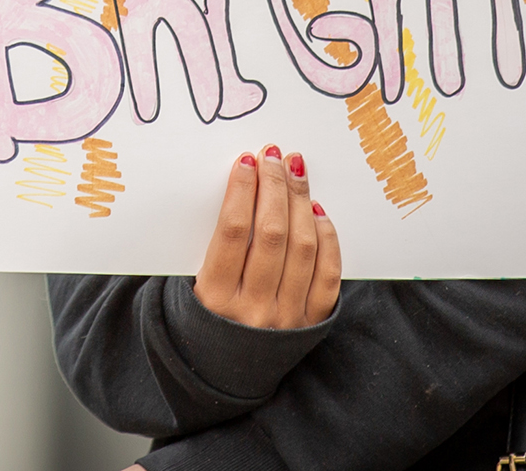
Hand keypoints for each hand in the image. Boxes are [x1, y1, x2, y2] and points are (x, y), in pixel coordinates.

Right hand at [193, 145, 340, 328]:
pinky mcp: (312, 320)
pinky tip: (316, 211)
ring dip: (300, 201)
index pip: (233, 231)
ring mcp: (287, 315)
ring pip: (303, 247)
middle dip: (274, 186)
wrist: (228, 369)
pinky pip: (328, 272)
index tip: (246, 162)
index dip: (242, 190)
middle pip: (272, 233)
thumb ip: (220, 242)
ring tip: (295, 172)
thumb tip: (246, 186)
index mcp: (216, 296)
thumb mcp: (197, 282)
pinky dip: (326, 237)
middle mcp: (254, 308)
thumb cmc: (209, 314)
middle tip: (274, 157)